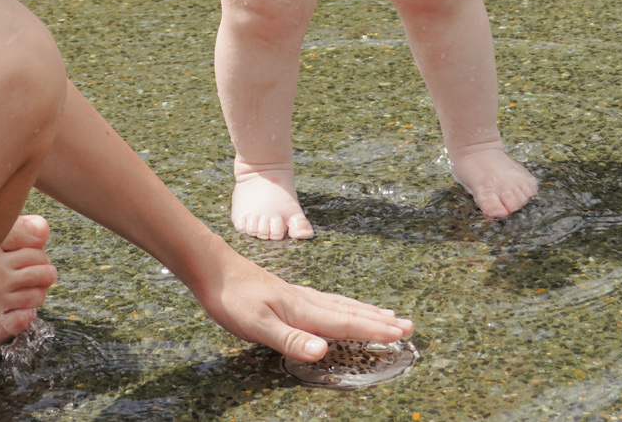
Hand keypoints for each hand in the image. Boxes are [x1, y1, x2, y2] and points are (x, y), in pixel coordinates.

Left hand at [194, 255, 410, 361]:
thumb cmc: (232, 298)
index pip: (346, 322)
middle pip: (350, 311)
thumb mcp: (257, 325)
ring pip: (341, 304)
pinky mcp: (288, 295)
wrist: (213, 269)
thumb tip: (322, 351)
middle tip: (408, 326)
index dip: (374, 330)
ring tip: (387, 314)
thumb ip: (290, 339)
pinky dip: (345, 305)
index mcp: (303, 310)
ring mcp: (298, 296)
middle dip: (379, 320)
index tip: (401, 334)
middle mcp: (306, 301)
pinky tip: (342, 306)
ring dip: (366, 311)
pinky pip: (327, 301)